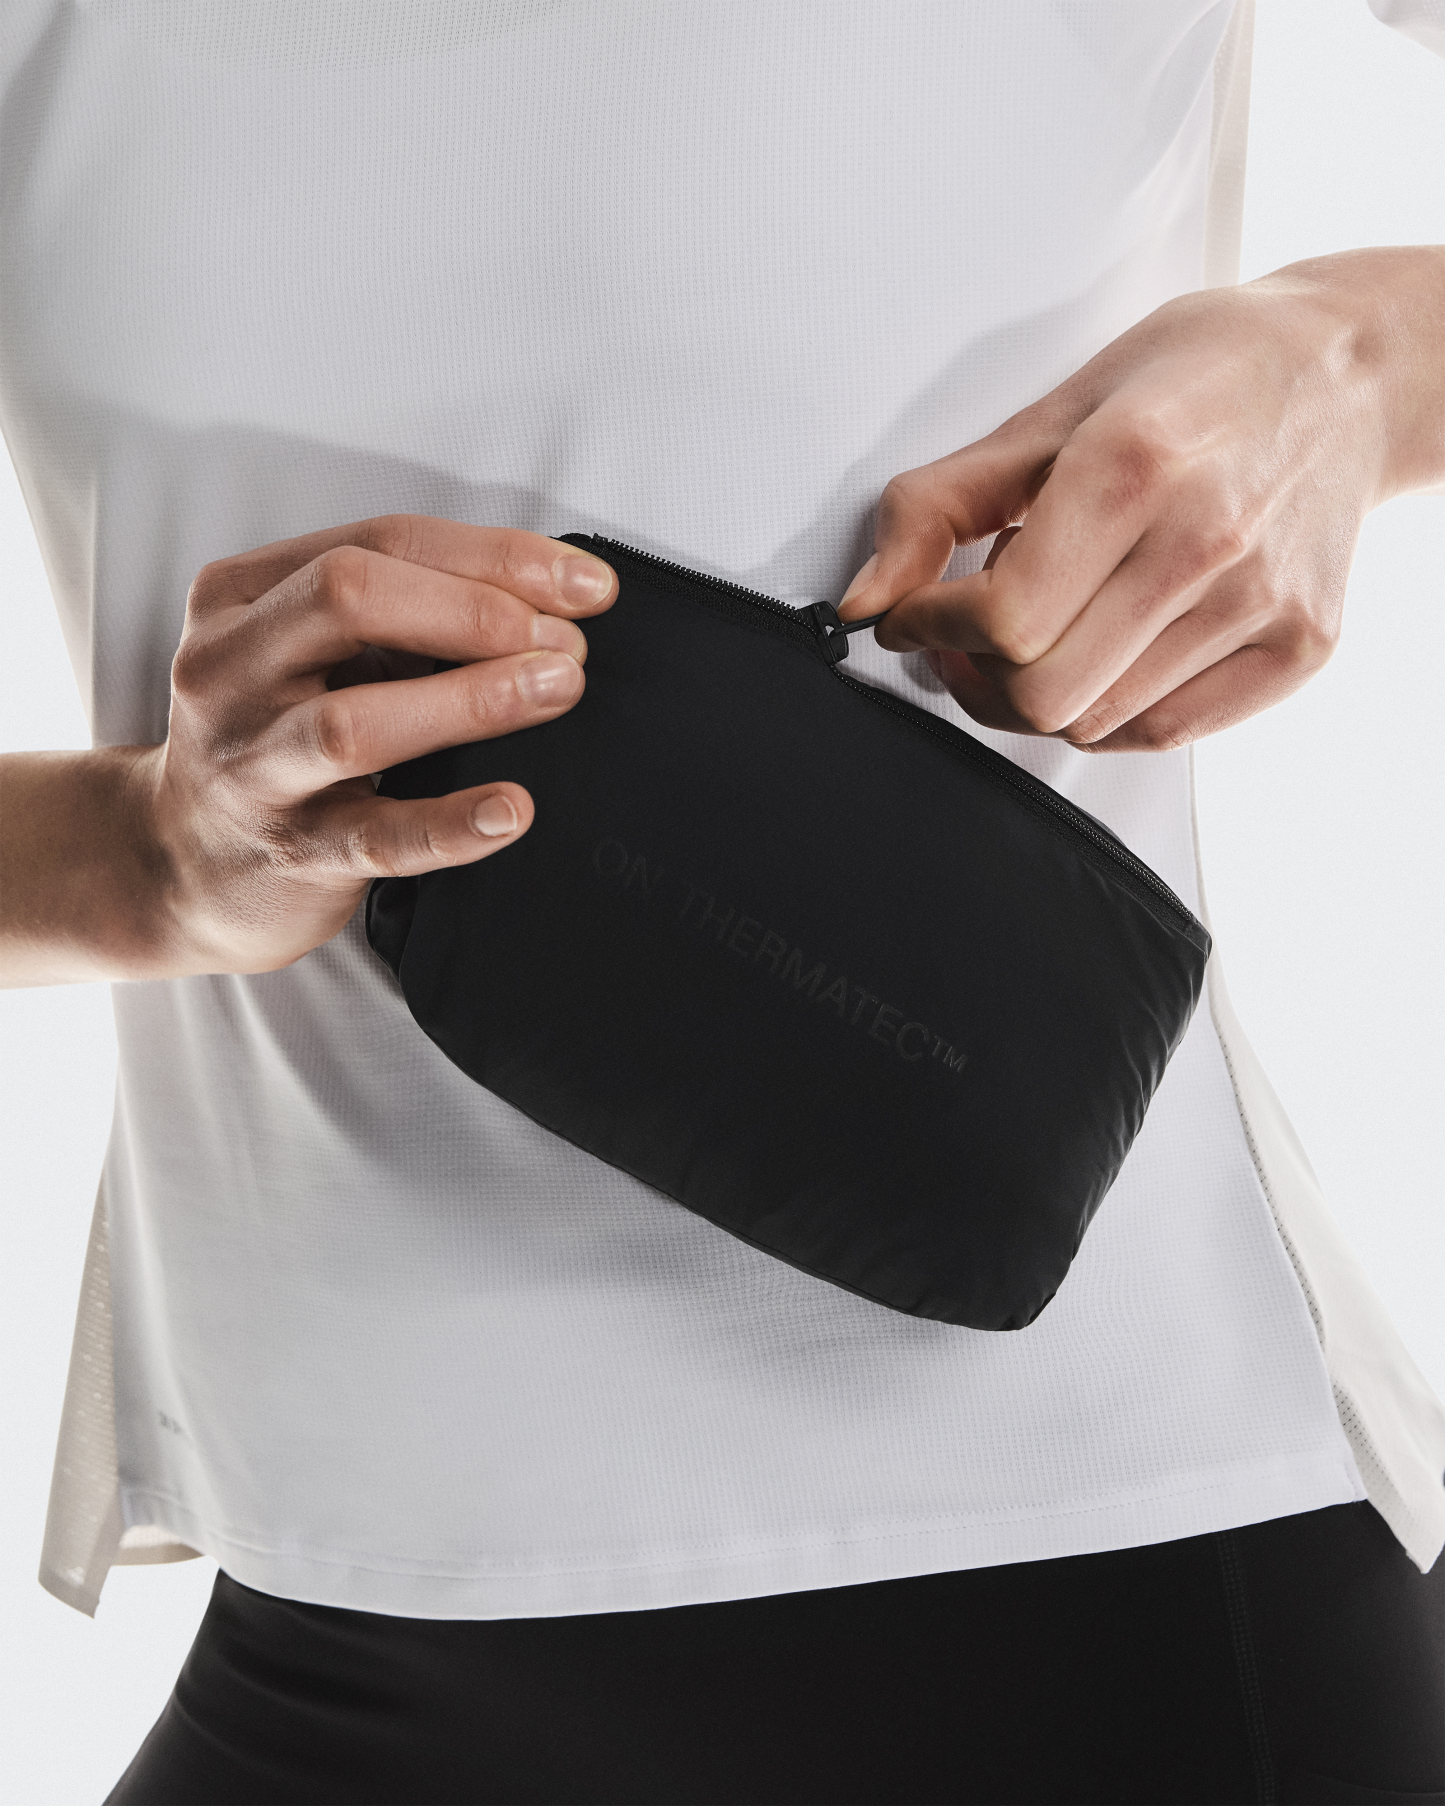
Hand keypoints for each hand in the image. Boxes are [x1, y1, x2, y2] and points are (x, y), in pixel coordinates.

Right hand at [1, 517, 615, 982]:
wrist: (185, 864)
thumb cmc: (278, 739)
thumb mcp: (316, 655)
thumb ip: (408, 617)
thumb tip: (553, 602)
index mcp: (242, 597)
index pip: (377, 542)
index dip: (494, 557)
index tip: (587, 587)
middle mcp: (230, 670)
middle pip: (350, 598)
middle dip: (476, 610)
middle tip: (566, 642)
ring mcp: (252, 766)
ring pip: (355, 722)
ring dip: (472, 699)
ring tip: (558, 689)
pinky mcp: (289, 853)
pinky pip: (376, 838)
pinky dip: (450, 822)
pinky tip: (512, 809)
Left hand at [839, 248, 1444, 750]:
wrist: (1348, 377)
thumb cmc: (1201, 378)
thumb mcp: (1055, 410)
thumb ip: (943, 504)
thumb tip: (867, 596)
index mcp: (1134, 467)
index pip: (1002, 617)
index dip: (931, 628)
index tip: (913, 613)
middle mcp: (1206, 543)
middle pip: (1040, 692)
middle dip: (974, 673)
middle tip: (967, 633)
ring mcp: (1260, 605)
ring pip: (1091, 722)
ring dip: (1037, 689)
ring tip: (1053, 617)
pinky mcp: (1297, 649)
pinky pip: (1159, 733)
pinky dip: (1105, 710)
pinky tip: (1104, 649)